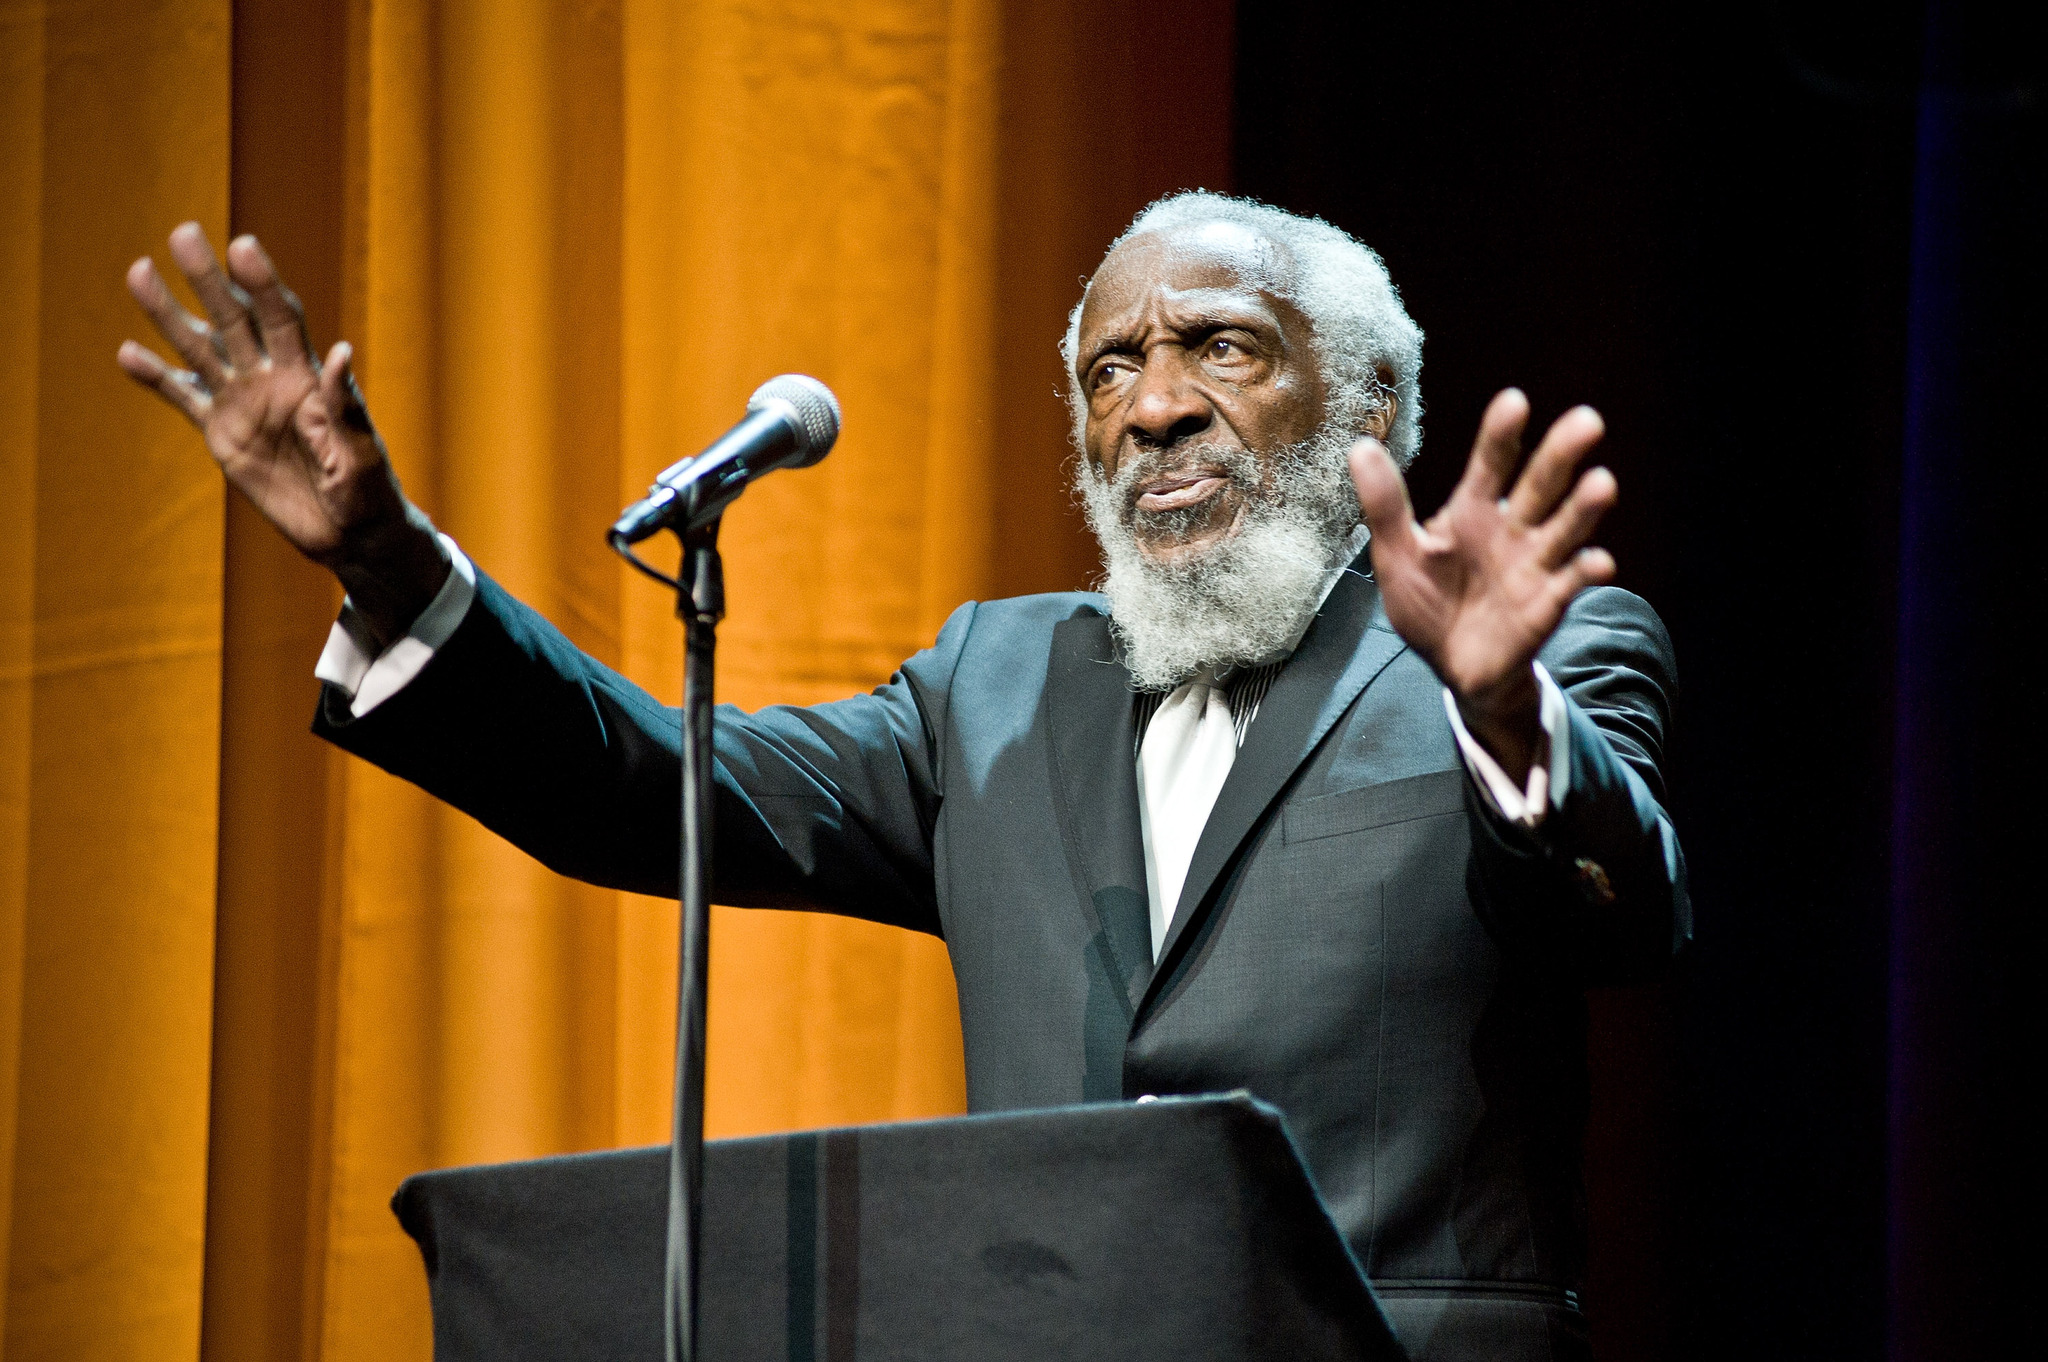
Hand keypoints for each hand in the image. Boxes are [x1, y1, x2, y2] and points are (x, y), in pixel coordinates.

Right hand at [117, 222, 446, 647]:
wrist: (352, 534)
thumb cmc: (370, 490)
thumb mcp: (363, 452)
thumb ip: (346, 406)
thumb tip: (340, 351)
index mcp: (310, 377)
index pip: (283, 318)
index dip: (264, 284)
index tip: (243, 247)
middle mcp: (273, 380)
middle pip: (236, 320)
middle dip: (210, 280)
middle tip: (183, 234)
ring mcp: (245, 404)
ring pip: (201, 349)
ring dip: (170, 314)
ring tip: (139, 272)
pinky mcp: (223, 434)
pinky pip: (185, 399)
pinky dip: (157, 378)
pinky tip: (127, 353)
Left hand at [1349, 388, 1616, 777]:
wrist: (1452, 667)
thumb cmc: (1428, 604)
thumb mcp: (1397, 555)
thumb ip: (1385, 505)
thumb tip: (1360, 447)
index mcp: (1472, 513)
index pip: (1490, 465)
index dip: (1500, 435)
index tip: (1515, 401)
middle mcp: (1511, 530)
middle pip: (1541, 486)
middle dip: (1561, 454)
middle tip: (1587, 421)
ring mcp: (1533, 565)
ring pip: (1564, 528)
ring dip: (1583, 507)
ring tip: (1603, 483)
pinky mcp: (1547, 603)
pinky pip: (1571, 583)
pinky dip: (1585, 572)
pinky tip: (1598, 563)